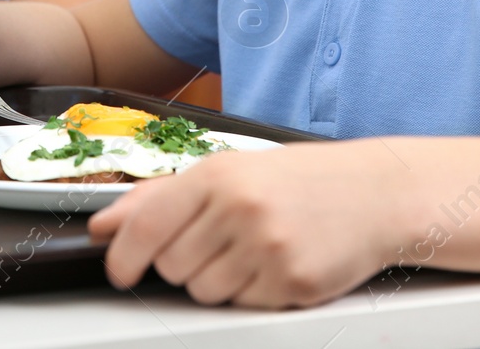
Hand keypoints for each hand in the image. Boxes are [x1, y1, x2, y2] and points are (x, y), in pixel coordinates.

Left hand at [87, 141, 406, 307]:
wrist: (375, 193)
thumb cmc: (297, 181)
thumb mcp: (227, 172)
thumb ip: (159, 197)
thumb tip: (104, 225)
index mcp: (218, 175)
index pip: (147, 226)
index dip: (124, 255)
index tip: (120, 270)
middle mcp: (240, 209)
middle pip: (172, 267)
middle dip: (184, 263)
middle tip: (216, 242)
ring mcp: (268, 248)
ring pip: (203, 293)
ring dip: (217, 281)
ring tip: (249, 250)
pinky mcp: (292, 283)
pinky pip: (243, 307)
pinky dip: (251, 294)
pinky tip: (273, 264)